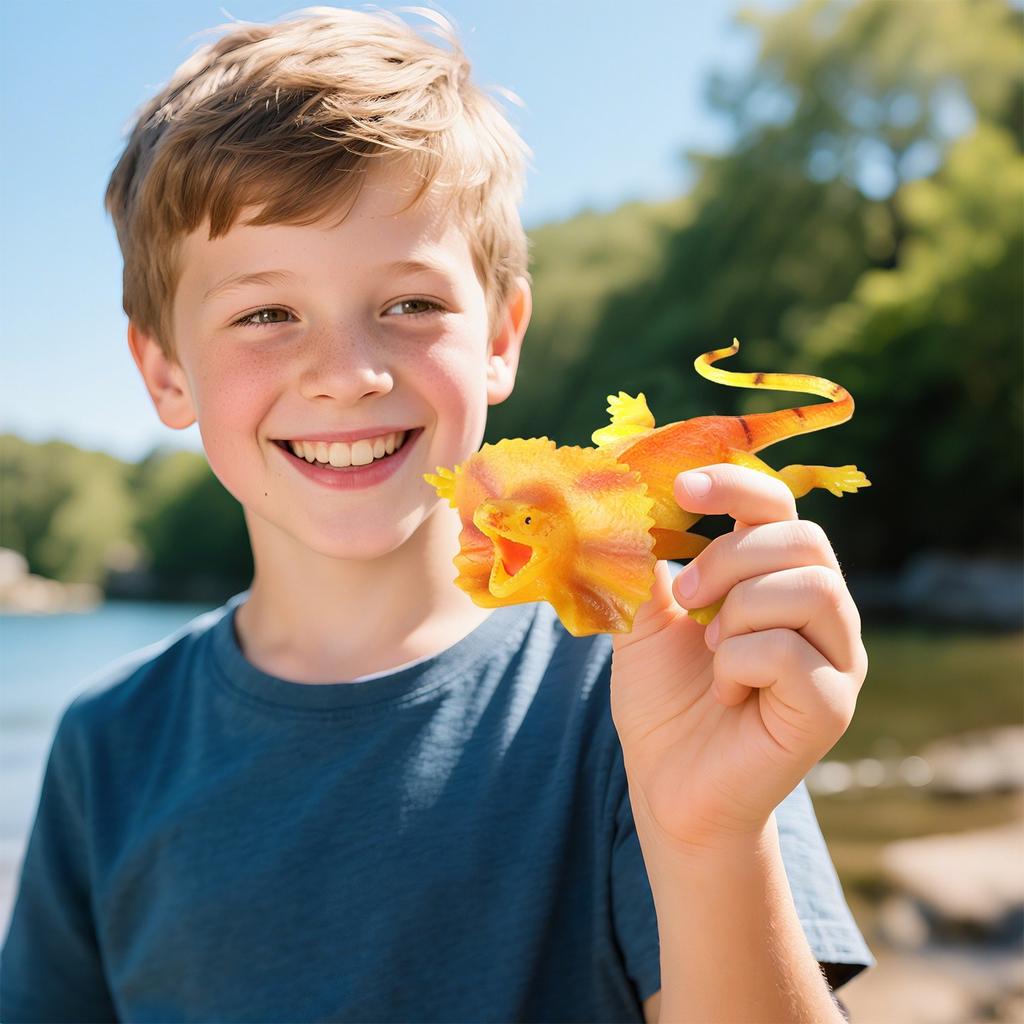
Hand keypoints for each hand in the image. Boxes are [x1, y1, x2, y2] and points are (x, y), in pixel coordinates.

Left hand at [609, 464, 867, 852]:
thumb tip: (640, 511)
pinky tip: (725, 691)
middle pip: (804, 540)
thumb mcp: (644, 623)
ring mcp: (837, 659)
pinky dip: (739, 662)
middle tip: (684, 598)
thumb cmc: (664, 703)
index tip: (682, 486)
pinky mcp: (833, 705)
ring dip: (738, 611)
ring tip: (708, 648)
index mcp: (780, 580)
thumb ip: (649, 569)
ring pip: (810, 588)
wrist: (670, 788)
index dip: (735, 484)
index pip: (779, 508)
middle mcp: (824, 612)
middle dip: (729, 558)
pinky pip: (791, 652)